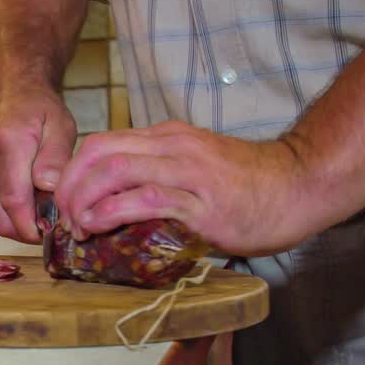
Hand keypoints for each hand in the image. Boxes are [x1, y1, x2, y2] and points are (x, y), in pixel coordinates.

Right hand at [0, 85, 77, 242]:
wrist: (14, 98)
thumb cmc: (41, 112)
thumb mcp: (61, 127)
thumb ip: (56, 158)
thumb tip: (48, 187)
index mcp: (9, 144)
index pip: (14, 200)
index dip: (33, 225)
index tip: (54, 232)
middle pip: (1, 218)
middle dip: (27, 233)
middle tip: (53, 229)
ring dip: (19, 227)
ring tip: (44, 217)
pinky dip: (11, 217)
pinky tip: (30, 207)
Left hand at [52, 120, 313, 256]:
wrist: (300, 187)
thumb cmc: (248, 185)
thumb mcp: (194, 169)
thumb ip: (159, 178)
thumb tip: (117, 205)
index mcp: (166, 138)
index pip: (101, 143)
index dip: (73, 172)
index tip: (65, 202)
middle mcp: (172, 147)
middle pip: (98, 153)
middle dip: (69, 186)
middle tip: (63, 217)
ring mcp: (186, 172)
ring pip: (114, 172)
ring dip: (84, 201)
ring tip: (77, 226)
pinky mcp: (200, 203)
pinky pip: (144, 200)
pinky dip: (111, 212)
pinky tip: (97, 226)